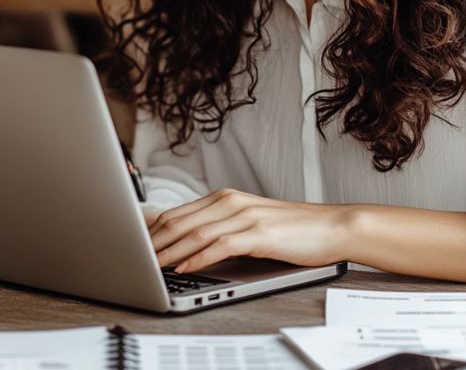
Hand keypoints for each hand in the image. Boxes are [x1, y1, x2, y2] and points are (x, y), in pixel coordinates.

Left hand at [148, 188, 352, 272]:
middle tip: (134, 259)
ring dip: (170, 251)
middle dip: (155, 242)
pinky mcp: (259, 233)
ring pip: (196, 233)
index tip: (136, 247)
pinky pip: (220, 245)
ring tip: (151, 265)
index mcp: (227, 197)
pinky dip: (198, 258)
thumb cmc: (292, 228)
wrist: (331, 226)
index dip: (154, 231)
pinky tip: (185, 268)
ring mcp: (246, 215)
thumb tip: (186, 244)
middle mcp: (232, 201)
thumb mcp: (251, 221)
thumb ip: (221, 226)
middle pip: (181, 221)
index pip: (179, 213)